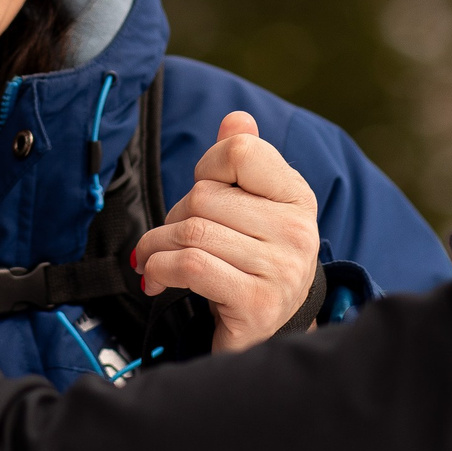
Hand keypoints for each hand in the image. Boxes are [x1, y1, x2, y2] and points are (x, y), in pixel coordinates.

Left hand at [132, 112, 321, 353]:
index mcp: (297, 195)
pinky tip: (157, 279)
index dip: (206, 168)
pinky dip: (161, 269)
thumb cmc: (252, 262)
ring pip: (193, 232)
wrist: (269, 332)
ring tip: (154, 259)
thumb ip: (242, 162)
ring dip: (157, 246)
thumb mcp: (253, 208)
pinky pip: (191, 267)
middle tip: (172, 239)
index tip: (201, 192)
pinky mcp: (256, 304)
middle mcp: (297, 230)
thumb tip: (236, 118)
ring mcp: (280, 269)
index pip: (240, 151)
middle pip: (206, 196)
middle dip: (174, 217)